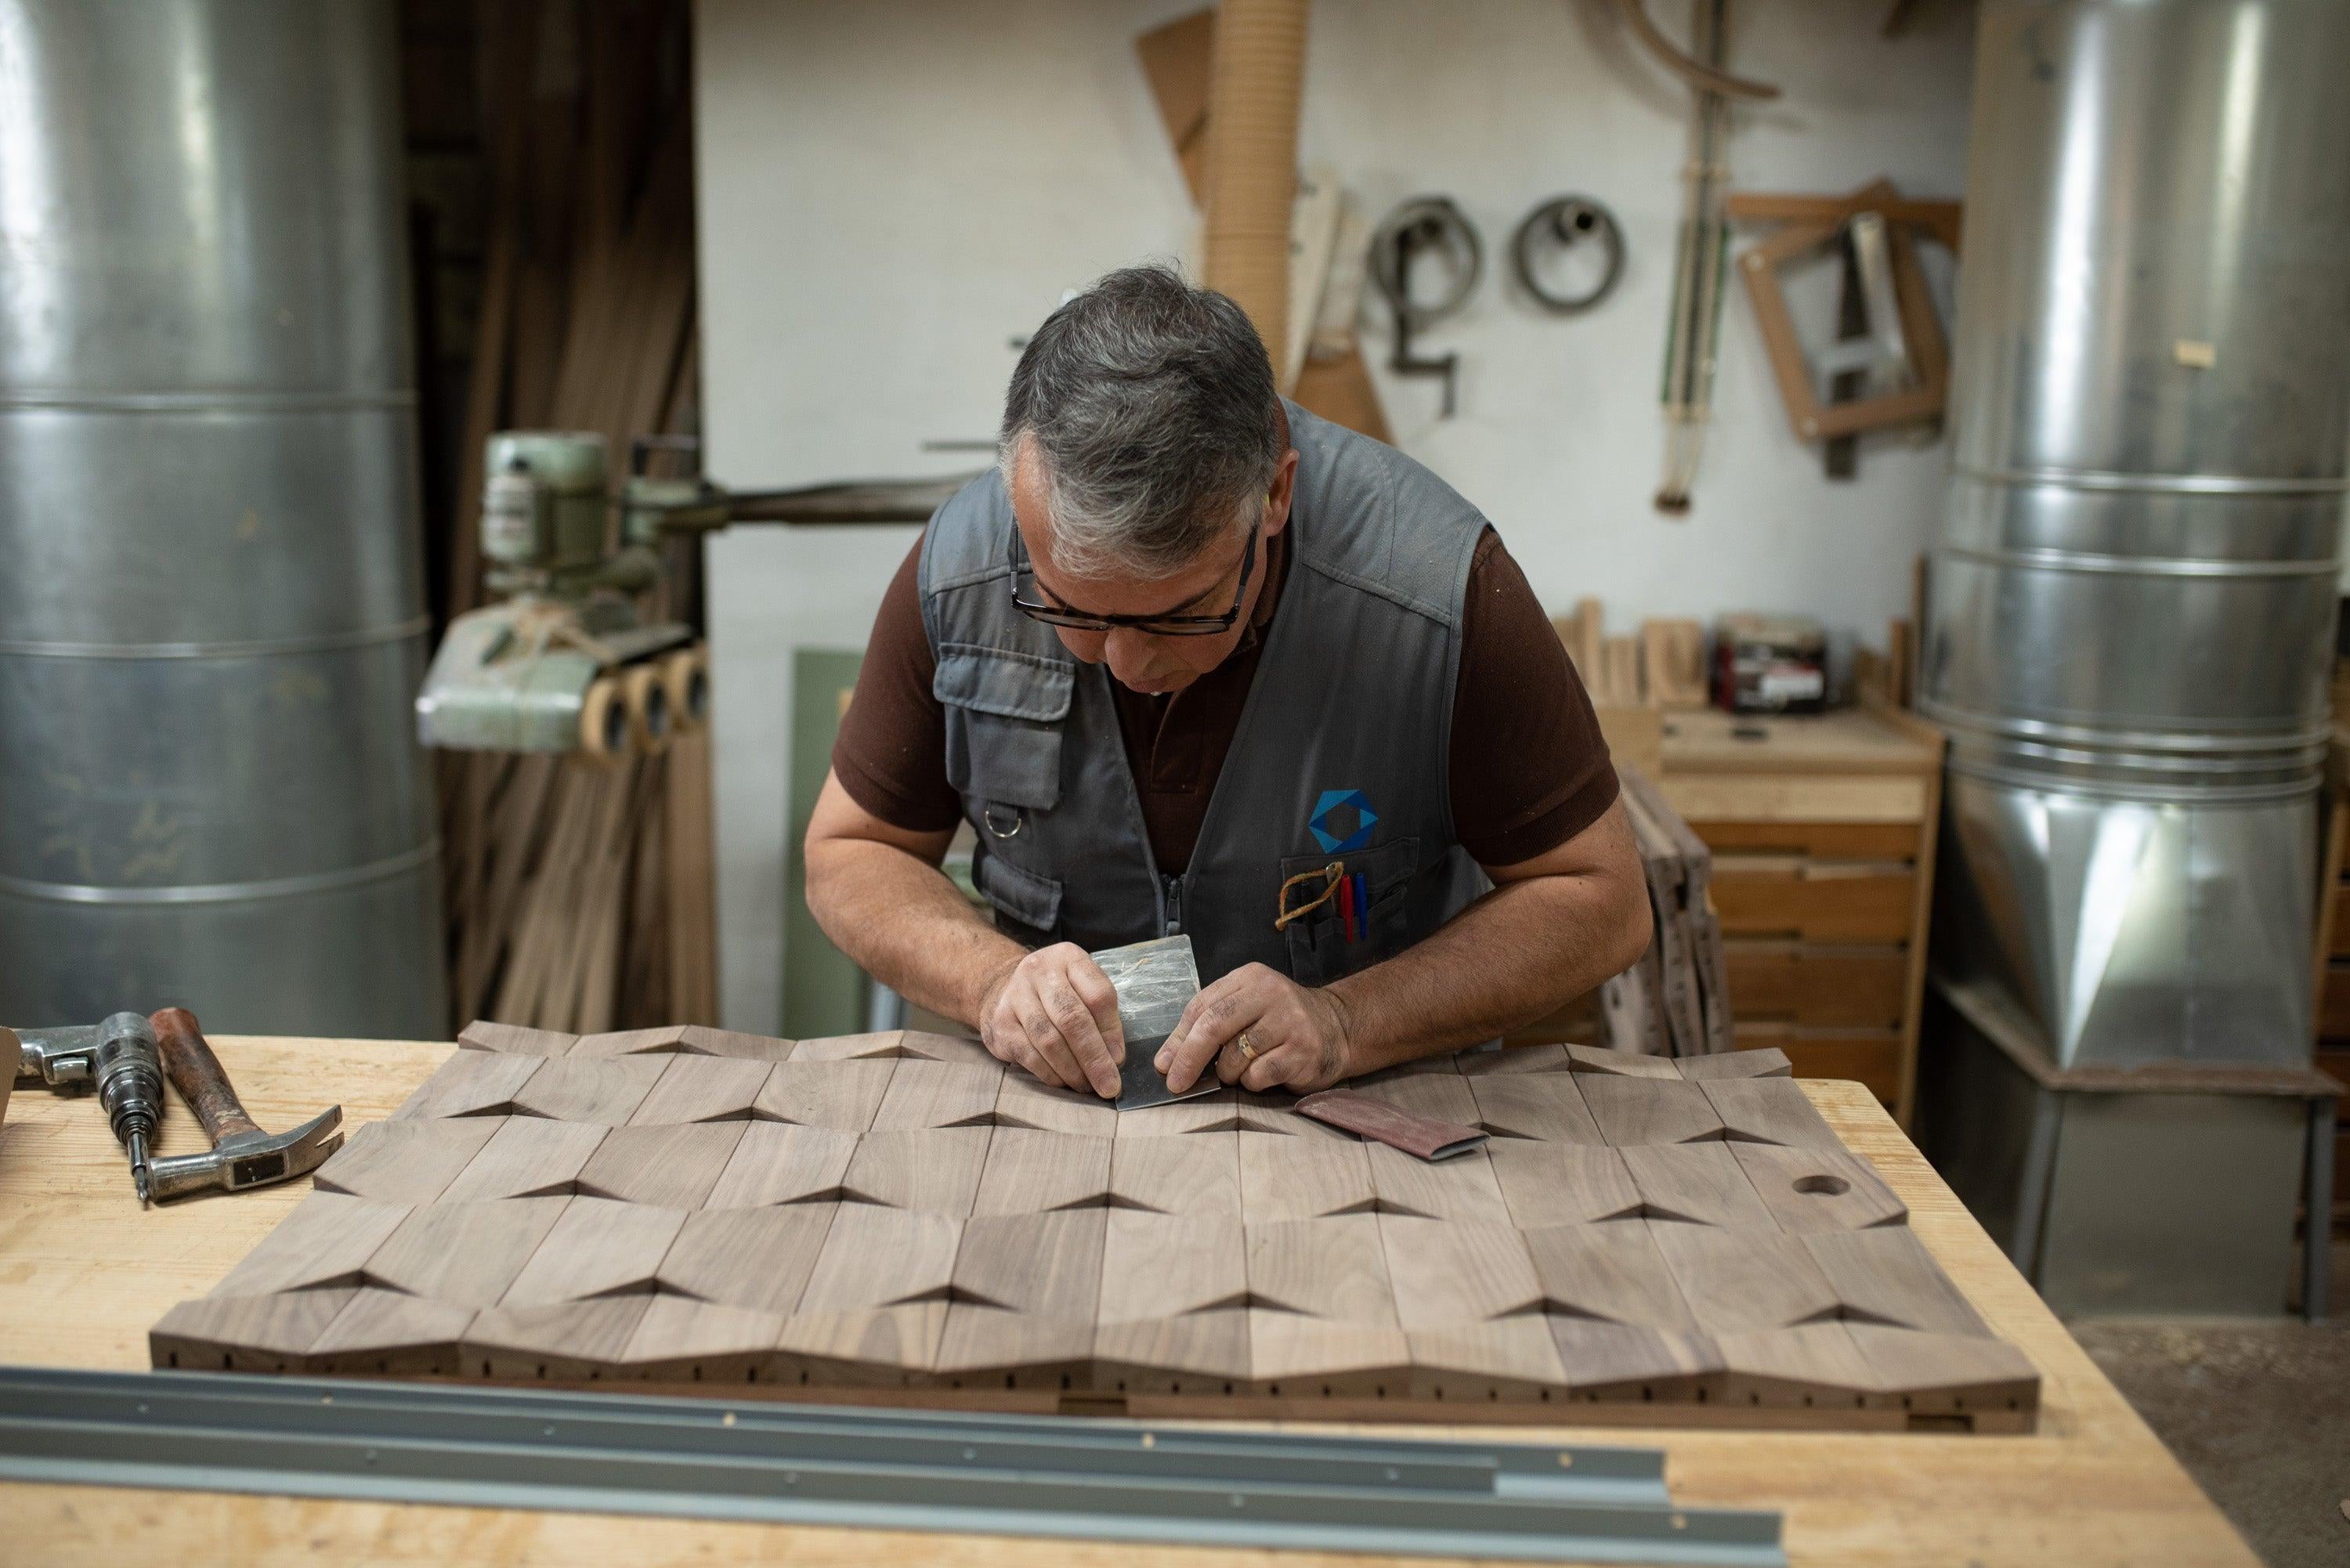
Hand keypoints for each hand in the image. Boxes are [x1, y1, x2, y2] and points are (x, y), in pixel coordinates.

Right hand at [976, 943, 1124, 1097]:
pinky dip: (1050, 1074)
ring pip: (1049, 1040)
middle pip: (1072, 1019)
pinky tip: (1062, 1082)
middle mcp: (1039, 971)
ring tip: (1085, 1086)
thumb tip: (1114, 1058)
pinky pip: (1029, 1055)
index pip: (1098, 995)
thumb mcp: (1081, 988)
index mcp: (1069, 958)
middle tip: (1108, 1086)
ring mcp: (1015, 996)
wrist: (1003, 988)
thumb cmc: (1054, 992)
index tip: (1119, 1059)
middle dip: (1094, 1058)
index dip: (1111, 1032)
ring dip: (1072, 1070)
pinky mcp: (1000, 1022)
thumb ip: (1102, 1017)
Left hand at [1156, 963, 1353, 1095]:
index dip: (1178, 1038)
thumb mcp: (1245, 1008)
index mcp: (1250, 978)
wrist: (1338, 1028)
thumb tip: (1166, 1060)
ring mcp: (1290, 1022)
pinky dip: (1252, 1083)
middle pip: (1214, 1026)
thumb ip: (1207, 1025)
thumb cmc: (1280, 1021)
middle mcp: (1271, 994)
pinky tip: (1265, 1074)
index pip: (1202, 1006)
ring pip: (1234, 1058)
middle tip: (1175, 1083)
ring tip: (1244, 1068)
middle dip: (1188, 1058)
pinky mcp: (1303, 1051)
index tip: (1163, 1064)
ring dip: (1229, 1073)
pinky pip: (1258, 1076)